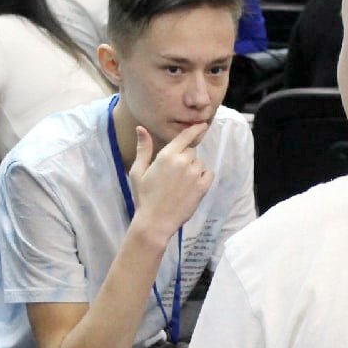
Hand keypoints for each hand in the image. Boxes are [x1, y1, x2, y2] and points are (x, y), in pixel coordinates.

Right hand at [131, 122, 213, 238]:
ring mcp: (194, 174)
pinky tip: (192, 186)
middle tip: (174, 175)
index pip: (185, 137)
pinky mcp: (202, 187)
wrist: (155, 222)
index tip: (202, 125)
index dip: (195, 129)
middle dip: (185, 159)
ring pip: (199, 163)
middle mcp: (182, 162)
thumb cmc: (144, 197)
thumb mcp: (138, 172)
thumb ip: (143, 149)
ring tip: (181, 184)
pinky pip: (209, 174)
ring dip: (193, 169)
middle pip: (191, 151)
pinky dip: (203, 177)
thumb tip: (141, 128)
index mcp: (166, 156)